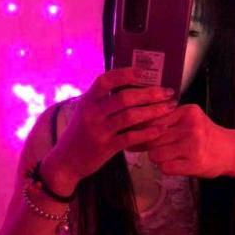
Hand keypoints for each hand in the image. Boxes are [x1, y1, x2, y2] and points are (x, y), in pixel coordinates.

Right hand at [53, 67, 176, 180]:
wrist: (65, 162)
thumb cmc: (80, 134)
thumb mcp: (85, 112)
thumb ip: (102, 100)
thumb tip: (127, 82)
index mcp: (87, 101)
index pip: (106, 80)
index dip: (125, 74)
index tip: (144, 72)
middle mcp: (92, 113)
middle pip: (124, 98)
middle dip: (149, 93)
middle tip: (167, 92)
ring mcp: (99, 131)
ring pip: (130, 117)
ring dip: (153, 111)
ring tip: (169, 108)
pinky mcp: (106, 148)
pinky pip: (131, 138)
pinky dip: (147, 133)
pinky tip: (161, 129)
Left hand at [141, 103, 234, 178]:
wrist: (230, 151)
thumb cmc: (204, 135)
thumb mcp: (189, 120)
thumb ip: (167, 121)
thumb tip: (134, 127)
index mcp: (188, 112)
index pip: (154, 120)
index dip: (143, 129)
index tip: (139, 135)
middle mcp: (191, 127)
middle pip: (152, 138)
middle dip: (149, 145)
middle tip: (156, 148)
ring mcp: (193, 146)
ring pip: (155, 154)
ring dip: (157, 158)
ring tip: (169, 156)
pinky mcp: (194, 164)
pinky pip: (165, 168)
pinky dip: (166, 168)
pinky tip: (175, 164)